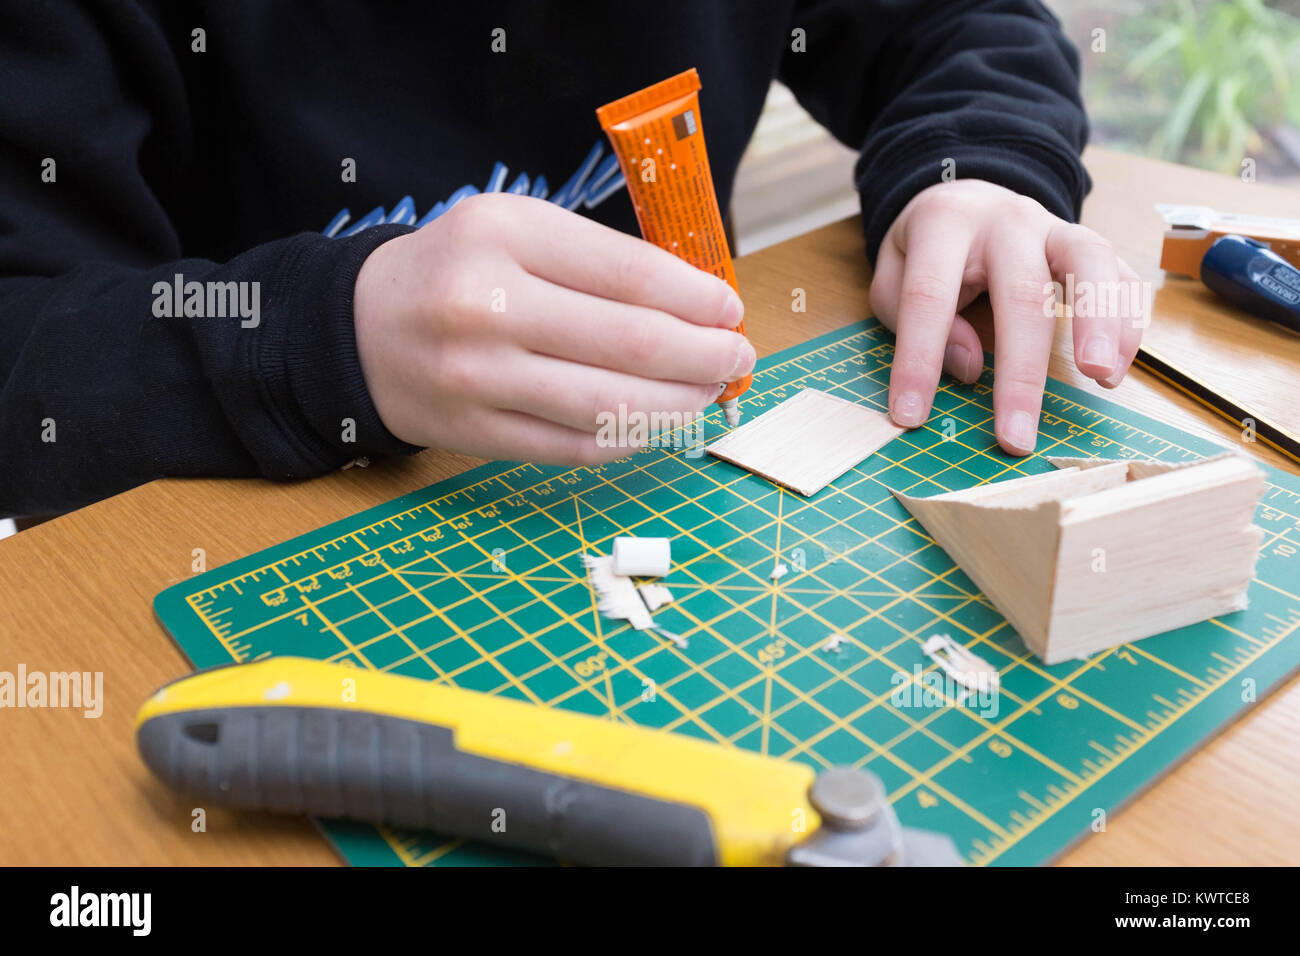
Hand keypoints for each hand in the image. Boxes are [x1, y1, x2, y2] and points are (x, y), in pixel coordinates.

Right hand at [353, 193, 752, 463]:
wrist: (359, 329)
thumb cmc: (457, 271)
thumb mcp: (516, 229)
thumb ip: (599, 259)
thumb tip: (700, 306)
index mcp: (503, 235)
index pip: (630, 274)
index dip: (697, 299)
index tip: (729, 309)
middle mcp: (487, 306)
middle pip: (632, 345)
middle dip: (706, 356)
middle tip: (737, 356)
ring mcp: (478, 378)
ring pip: (612, 407)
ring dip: (681, 406)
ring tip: (710, 393)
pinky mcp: (475, 434)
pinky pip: (577, 448)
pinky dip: (631, 439)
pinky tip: (659, 423)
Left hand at [869, 180, 1144, 454]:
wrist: (968, 196)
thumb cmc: (927, 249)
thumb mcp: (894, 273)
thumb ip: (910, 316)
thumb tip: (966, 368)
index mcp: (946, 224)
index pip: (929, 296)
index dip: (918, 359)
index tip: (912, 416)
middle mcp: (1008, 221)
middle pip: (1021, 292)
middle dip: (1020, 372)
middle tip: (1017, 435)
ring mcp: (1056, 228)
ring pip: (1090, 263)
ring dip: (1101, 323)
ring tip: (1101, 378)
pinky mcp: (1090, 246)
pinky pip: (1123, 277)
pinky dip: (1128, 323)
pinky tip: (1115, 371)